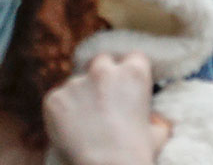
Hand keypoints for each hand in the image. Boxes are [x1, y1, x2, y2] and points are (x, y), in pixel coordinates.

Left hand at [43, 51, 169, 164]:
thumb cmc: (136, 154)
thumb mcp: (158, 132)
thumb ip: (154, 118)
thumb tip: (153, 120)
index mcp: (134, 73)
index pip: (133, 58)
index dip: (130, 72)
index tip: (127, 87)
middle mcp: (103, 70)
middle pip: (101, 63)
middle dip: (102, 78)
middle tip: (104, 102)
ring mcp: (76, 82)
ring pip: (76, 83)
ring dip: (80, 96)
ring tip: (86, 123)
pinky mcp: (54, 98)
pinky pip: (57, 100)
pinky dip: (62, 112)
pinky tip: (70, 130)